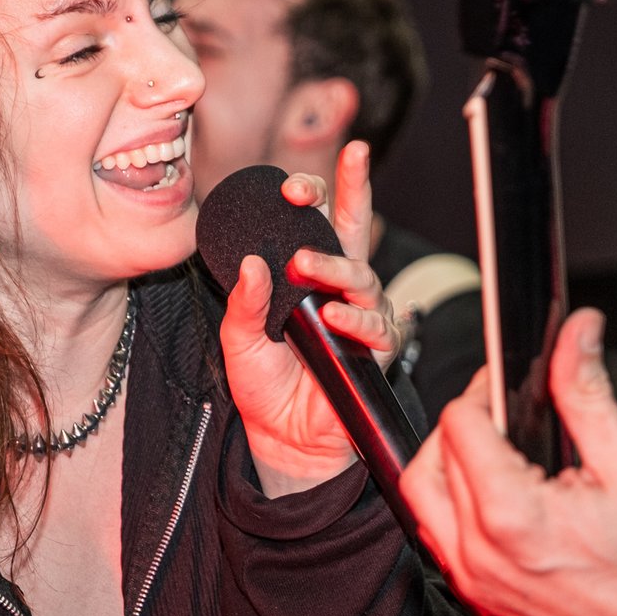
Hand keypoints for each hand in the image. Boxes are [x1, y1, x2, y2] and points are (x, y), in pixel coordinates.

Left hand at [219, 140, 401, 495]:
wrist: (281, 435)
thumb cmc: (263, 382)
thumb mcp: (240, 339)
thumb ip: (245, 304)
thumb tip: (252, 264)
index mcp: (307, 274)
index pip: (318, 220)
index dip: (313, 194)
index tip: (290, 187)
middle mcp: (340, 286)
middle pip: (356, 226)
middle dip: (353, 189)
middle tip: (322, 180)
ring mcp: (361, 315)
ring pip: (362, 276)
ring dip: (333, 266)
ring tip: (304, 266)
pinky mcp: (376, 350)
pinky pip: (376, 327)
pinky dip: (356, 320)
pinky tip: (333, 316)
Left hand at [401, 310, 616, 615]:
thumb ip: (587, 391)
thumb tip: (577, 336)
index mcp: (512, 518)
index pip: (460, 426)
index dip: (483, 390)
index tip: (508, 382)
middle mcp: (482, 554)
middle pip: (432, 459)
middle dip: (463, 423)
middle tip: (502, 411)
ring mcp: (476, 580)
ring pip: (425, 499)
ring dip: (449, 462)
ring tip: (499, 448)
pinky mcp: (481, 595)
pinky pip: (442, 536)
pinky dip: (456, 504)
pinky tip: (497, 492)